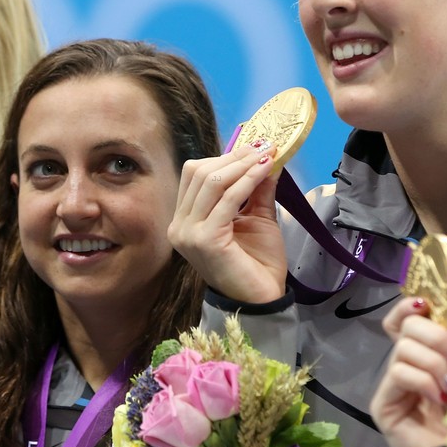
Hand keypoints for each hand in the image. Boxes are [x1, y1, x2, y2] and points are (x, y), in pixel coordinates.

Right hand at [168, 143, 287, 303]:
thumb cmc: (256, 262)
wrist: (262, 299)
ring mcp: (188, 233)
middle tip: (262, 147)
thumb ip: (256, 188)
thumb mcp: (256, 217)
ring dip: (241, 164)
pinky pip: (227, 199)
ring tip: (266, 155)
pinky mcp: (204, 240)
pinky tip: (265, 170)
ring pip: (211, 181)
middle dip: (233, 157)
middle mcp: (179, 226)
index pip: (194, 176)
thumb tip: (264, 155)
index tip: (254, 147)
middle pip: (199, 173)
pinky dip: (247, 180)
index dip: (223, 157)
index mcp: (185, 221)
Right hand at [369, 297, 446, 446]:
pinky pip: (399, 373)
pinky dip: (423, 381)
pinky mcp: (382, 402)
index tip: (424, 305)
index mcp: (422, 353)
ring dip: (434, 364)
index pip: (400, 319)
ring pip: (404, 348)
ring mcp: (390, 383)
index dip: (407, 307)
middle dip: (436, 336)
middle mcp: (402, 363)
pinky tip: (437, 398)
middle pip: (405, 326)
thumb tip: (444, 313)